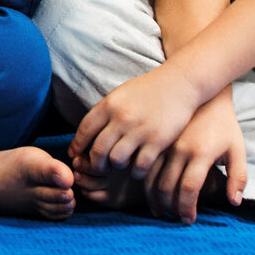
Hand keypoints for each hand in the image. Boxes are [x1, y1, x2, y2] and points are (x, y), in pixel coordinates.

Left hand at [70, 61, 205, 183]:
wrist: (180, 83)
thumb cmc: (148, 89)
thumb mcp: (121, 94)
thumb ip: (106, 111)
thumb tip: (88, 131)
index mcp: (109, 105)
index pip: (84, 130)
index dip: (77, 145)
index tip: (74, 154)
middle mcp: (121, 118)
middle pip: (98, 150)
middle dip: (95, 163)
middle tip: (98, 167)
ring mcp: (140, 130)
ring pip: (117, 160)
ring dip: (117, 166)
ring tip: (121, 165)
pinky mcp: (158, 141)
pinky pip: (140, 165)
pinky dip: (137, 171)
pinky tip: (139, 168)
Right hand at [145, 91, 245, 222]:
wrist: (205, 95)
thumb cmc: (224, 126)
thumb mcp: (237, 150)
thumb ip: (238, 178)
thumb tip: (234, 202)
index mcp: (200, 153)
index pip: (188, 188)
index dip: (186, 208)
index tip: (188, 220)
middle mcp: (179, 149)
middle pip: (166, 185)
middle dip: (170, 207)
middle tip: (174, 218)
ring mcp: (164, 143)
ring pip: (150, 175)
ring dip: (153, 197)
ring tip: (159, 210)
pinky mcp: (155, 139)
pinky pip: (144, 163)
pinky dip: (143, 180)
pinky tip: (148, 191)